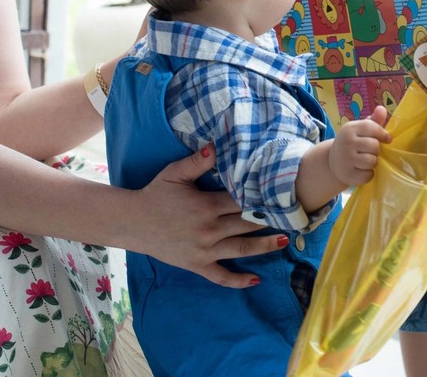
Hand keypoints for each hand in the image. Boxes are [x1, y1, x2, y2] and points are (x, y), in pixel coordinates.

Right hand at [134, 145, 287, 287]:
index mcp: (206, 206)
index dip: (262, 197)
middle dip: (270, 221)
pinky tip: (255, 279)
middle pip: (246, 225)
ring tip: (285, 241)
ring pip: (241, 250)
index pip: (241, 201)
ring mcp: (204, 250)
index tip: (282, 194)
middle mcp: (208, 229)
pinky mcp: (197, 265)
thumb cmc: (155, 195)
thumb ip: (197, 161)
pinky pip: (221, 276)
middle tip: (293, 217)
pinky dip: (238, 281)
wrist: (132, 223)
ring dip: (264, 247)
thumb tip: (216, 146)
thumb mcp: (174, 174)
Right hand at [328, 105, 390, 185]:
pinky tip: (362, 170)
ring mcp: (346, 160)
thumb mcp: (359, 130)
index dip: (383, 134)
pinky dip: (368, 174)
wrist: (333, 161)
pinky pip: (368, 175)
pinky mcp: (348, 175)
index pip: (372, 128)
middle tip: (370, 151)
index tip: (387, 139)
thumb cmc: (352, 143)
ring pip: (372, 161)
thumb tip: (382, 109)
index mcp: (350, 129)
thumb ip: (373, 121)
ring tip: (366, 160)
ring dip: (373, 162)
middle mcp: (346, 143)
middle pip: (375, 146)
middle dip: (377, 150)